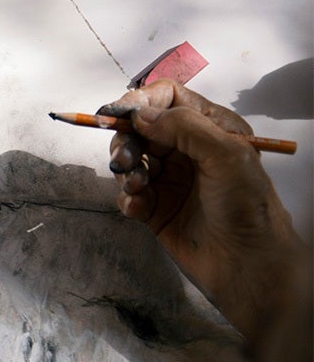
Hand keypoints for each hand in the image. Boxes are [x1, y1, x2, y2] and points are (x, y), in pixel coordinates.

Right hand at [98, 80, 307, 356]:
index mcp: (210, 128)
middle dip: (126, 141)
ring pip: (131, 160)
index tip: (115, 115)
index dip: (140, 103)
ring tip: (136, 187)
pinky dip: (127, 198)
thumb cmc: (246, 205)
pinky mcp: (155, 208)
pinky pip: (129, 194)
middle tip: (124, 161)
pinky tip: (136, 208)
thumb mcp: (225, 154)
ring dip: (125, 171)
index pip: (167, 99)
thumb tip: (139, 115)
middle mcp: (187, 150)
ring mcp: (170, 179)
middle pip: (141, 129)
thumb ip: (183, 127)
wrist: (246, 262)